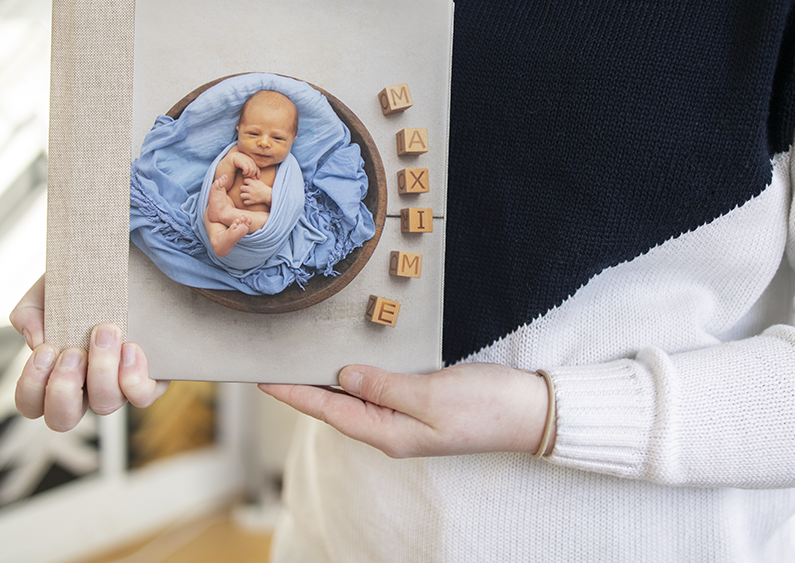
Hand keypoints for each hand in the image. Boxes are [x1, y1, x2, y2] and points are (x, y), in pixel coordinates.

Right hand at [10, 276, 168, 431]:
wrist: (129, 274)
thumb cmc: (83, 289)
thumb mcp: (48, 292)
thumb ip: (29, 314)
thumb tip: (38, 340)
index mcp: (54, 374)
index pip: (30, 404)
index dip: (32, 386)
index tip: (46, 350)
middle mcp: (84, 389)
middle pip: (61, 420)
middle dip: (63, 389)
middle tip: (73, 352)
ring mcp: (116, 388)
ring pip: (104, 405)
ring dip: (101, 370)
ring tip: (107, 331)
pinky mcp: (148, 380)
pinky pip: (141, 396)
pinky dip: (133, 377)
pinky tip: (130, 348)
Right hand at [231, 152, 260, 177]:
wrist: (232, 157)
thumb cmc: (239, 163)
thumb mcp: (246, 165)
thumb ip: (250, 169)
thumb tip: (256, 176)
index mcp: (252, 161)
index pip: (257, 168)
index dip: (258, 174)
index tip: (258, 178)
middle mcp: (250, 160)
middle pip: (254, 170)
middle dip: (251, 175)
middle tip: (247, 176)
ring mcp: (247, 161)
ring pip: (251, 170)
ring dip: (248, 175)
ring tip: (244, 175)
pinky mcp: (243, 162)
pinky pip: (247, 169)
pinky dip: (245, 173)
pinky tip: (243, 173)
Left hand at [240, 178, 271, 206]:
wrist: (269, 195)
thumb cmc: (263, 188)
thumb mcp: (259, 181)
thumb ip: (252, 180)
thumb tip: (246, 180)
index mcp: (253, 183)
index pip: (244, 180)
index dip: (246, 182)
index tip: (248, 184)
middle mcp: (251, 189)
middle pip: (241, 188)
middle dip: (244, 188)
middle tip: (247, 190)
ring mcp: (251, 196)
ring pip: (241, 195)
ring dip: (244, 195)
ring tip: (246, 195)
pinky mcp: (252, 201)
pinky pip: (245, 202)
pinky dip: (246, 201)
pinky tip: (249, 200)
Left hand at [259, 363, 553, 457]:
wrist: (529, 412)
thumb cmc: (484, 407)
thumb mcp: (430, 395)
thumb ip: (384, 386)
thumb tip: (343, 376)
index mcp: (389, 432)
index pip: (329, 411)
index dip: (295, 394)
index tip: (265, 379)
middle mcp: (392, 429)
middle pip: (336, 407)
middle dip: (303, 388)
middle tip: (274, 365)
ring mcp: (406, 417)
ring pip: (355, 398)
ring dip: (326, 382)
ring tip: (300, 362)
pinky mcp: (421, 402)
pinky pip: (377, 390)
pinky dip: (356, 376)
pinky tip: (349, 364)